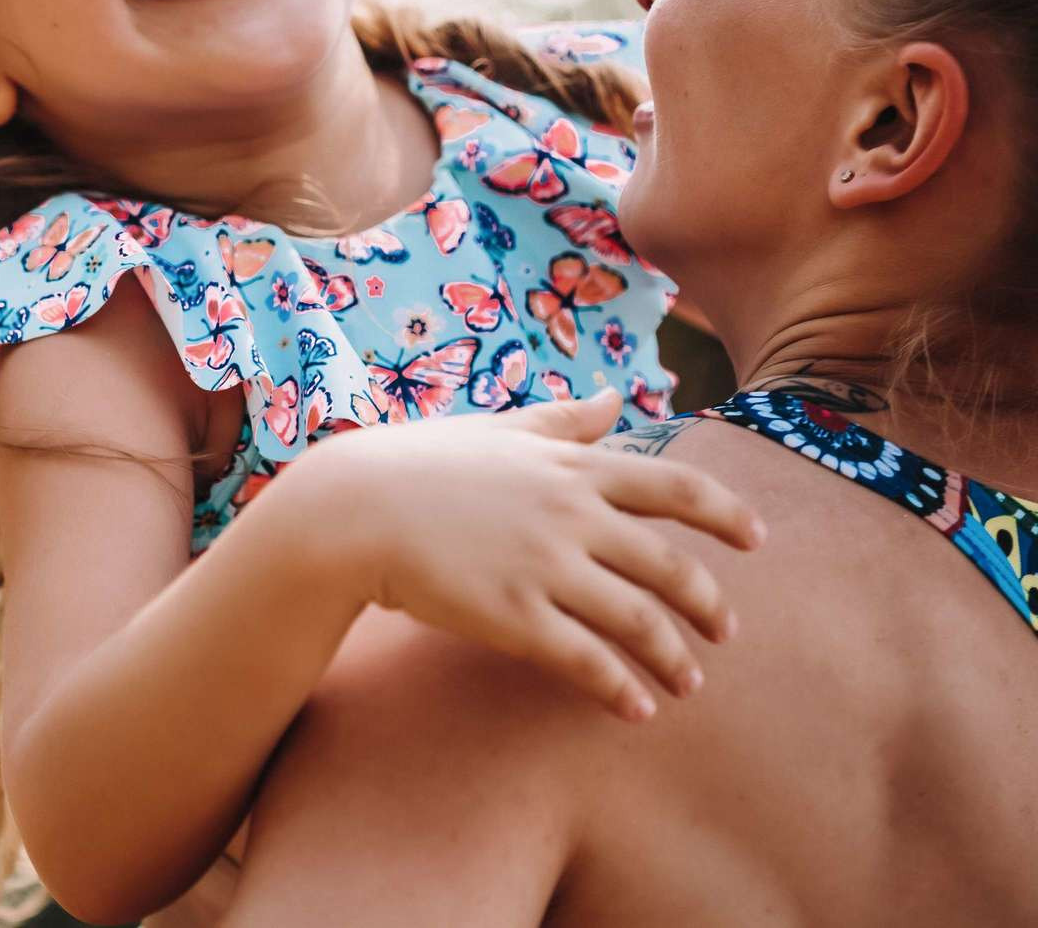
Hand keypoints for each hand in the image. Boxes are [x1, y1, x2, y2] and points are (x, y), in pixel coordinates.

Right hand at [300, 389, 764, 720]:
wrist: (352, 509)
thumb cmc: (420, 463)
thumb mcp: (498, 429)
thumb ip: (561, 420)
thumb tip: (613, 399)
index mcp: (571, 466)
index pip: (677, 488)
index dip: (727, 515)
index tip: (758, 540)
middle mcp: (571, 515)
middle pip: (670, 566)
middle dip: (708, 605)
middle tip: (725, 631)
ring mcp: (545, 567)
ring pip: (639, 621)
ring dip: (674, 657)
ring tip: (688, 683)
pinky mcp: (514, 616)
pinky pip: (586, 660)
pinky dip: (620, 689)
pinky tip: (636, 709)